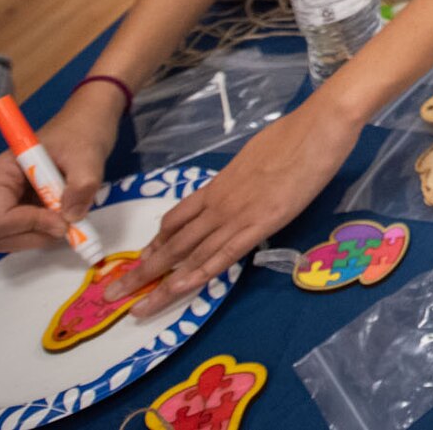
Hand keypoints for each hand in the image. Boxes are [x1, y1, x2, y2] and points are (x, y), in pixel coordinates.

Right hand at [0, 87, 120, 252]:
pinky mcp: (9, 212)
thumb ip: (82, 185)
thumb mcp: (87, 157)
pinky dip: (42, 233)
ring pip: (9, 240)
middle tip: (69, 220)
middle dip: (37, 233)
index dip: (31, 225)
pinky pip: (20, 236)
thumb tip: (70, 216)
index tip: (64, 220)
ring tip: (66, 211)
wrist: (83, 129)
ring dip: (42, 234)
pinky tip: (60, 213)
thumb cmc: (79, 136)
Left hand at [109, 97, 358, 312]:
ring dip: (161, 281)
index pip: (177, 218)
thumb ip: (244, 174)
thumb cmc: (296, 134)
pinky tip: (178, 289)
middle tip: (114, 293)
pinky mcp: (259, 224)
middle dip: (143, 270)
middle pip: (173, 241)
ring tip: (136, 305)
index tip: (140, 260)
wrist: (318, 126)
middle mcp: (220, 202)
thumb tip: (242, 182)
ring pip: (190, 254)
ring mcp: (237, 214)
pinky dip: (197, 274)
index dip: (156, 242)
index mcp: (219, 183)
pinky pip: (222, 255)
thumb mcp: (258, 153)